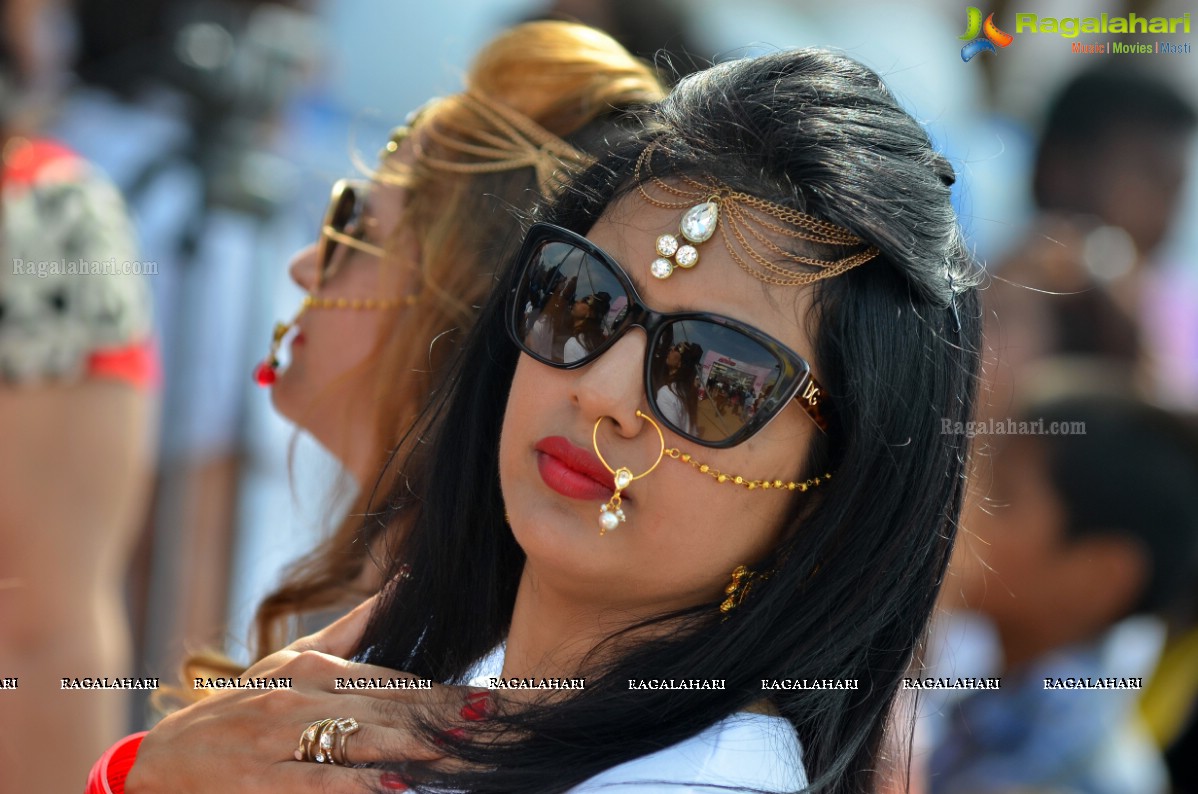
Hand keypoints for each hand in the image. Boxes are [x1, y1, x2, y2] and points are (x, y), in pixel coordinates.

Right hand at [125, 597, 481, 792]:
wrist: (166, 759)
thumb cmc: (242, 707)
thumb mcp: (292, 659)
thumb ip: (354, 627)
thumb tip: (402, 582)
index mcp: (315, 666)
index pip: (393, 679)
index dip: (441, 691)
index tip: (486, 699)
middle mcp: (301, 695)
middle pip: (387, 706)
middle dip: (441, 716)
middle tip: (488, 722)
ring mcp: (280, 738)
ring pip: (360, 738)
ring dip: (412, 745)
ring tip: (456, 750)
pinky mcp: (263, 781)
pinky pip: (320, 783)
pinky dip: (359, 785)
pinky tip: (394, 787)